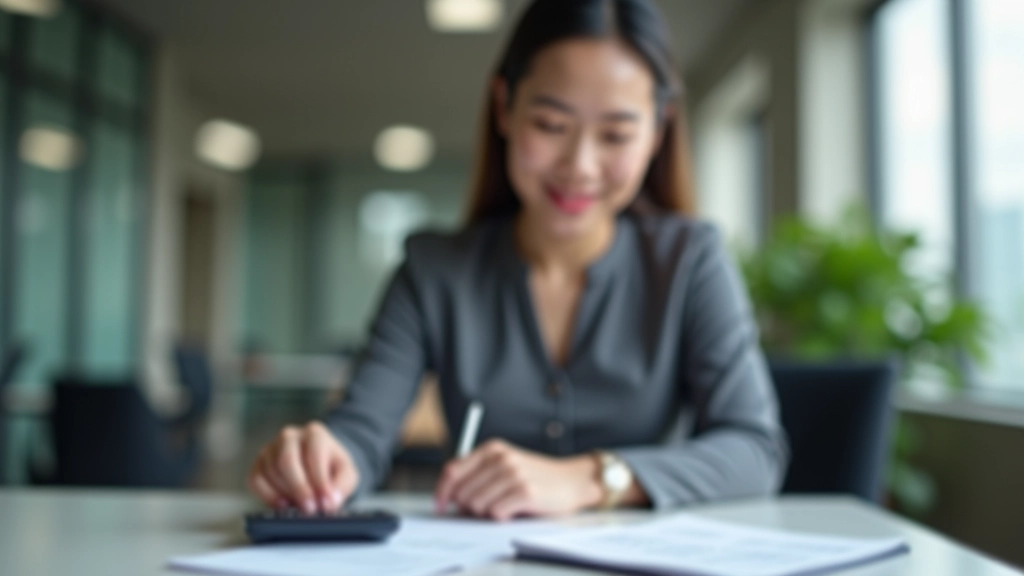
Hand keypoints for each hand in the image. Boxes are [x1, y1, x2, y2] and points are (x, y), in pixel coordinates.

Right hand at [248, 421, 358, 514]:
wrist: (317, 463)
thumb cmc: (331, 467)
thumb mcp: (346, 473)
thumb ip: (342, 485)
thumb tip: (330, 501)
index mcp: (315, 434)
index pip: (314, 455)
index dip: (320, 481)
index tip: (325, 503)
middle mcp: (290, 436)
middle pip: (287, 461)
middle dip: (299, 488)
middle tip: (310, 509)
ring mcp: (271, 448)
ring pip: (271, 471)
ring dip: (286, 493)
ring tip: (300, 507)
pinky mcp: (258, 463)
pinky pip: (256, 480)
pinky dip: (267, 496)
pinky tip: (283, 504)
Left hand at [434, 439, 602, 520]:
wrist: (572, 481)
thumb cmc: (535, 477)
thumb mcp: (505, 466)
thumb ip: (478, 474)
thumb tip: (449, 496)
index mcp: (492, 449)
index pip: (453, 471)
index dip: (442, 491)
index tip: (441, 506)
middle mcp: (502, 458)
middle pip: (462, 492)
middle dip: (469, 506)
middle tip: (487, 506)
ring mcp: (514, 474)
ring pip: (477, 505)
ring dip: (487, 512)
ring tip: (504, 505)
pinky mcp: (526, 492)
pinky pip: (496, 513)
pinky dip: (502, 517)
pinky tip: (514, 510)